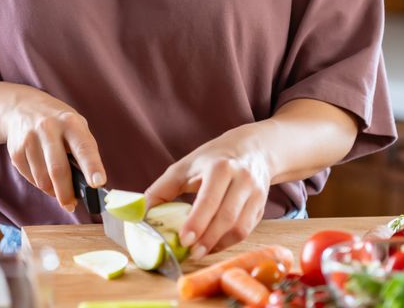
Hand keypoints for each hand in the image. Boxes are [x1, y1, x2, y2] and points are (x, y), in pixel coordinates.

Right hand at [1, 91, 105, 211]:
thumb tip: (90, 183)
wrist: (21, 108)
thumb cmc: (58, 123)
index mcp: (70, 122)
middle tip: (71, 205)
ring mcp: (29, 139)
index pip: (83, 147)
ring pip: (43, 179)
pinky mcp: (16, 151)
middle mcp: (48, 128)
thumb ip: (84, 150)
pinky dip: (40, 183)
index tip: (98, 183)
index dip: (92, 166)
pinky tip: (44, 174)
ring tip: (59, 188)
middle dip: (66, 193)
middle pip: (58, 170)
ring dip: (53, 191)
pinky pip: (31, 179)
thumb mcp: (75, 126)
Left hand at [144, 126, 271, 259]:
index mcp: (220, 167)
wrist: (252, 150)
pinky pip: (246, 230)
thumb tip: (142, 211)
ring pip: (240, 227)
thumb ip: (163, 187)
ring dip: (218, 243)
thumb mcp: (185, 165)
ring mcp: (256, 194)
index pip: (210, 198)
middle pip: (227, 216)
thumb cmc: (212, 159)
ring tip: (199, 252)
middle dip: (208, 238)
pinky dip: (228, 242)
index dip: (197, 221)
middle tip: (191, 252)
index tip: (184, 239)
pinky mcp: (262, 207)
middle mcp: (242, 179)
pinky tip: (213, 245)